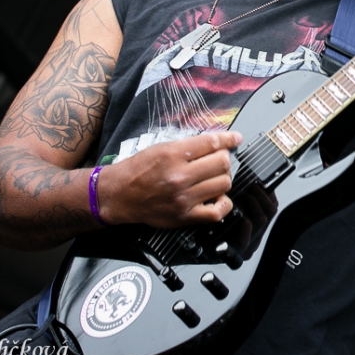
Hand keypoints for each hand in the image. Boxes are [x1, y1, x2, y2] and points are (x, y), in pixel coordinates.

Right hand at [97, 131, 242, 228]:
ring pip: (224, 184)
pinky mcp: (184, 216)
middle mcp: (179, 176)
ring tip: (213, 177)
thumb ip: (189, 145)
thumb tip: (218, 141)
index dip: (228, 139)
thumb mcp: (160, 147)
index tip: (235, 139)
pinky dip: (223, 204)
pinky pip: (217, 212)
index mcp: (172, 154)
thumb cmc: (138, 170)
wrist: (118, 195)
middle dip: (223, 158)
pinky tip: (217, 197)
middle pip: (222, 163)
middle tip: (217, 160)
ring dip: (223, 178)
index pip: (212, 143)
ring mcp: (183, 198)